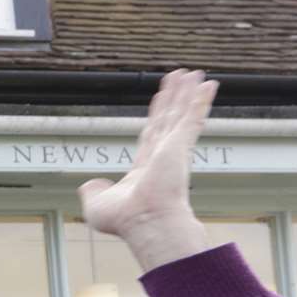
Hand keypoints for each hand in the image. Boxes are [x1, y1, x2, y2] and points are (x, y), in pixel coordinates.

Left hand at [77, 69, 215, 270]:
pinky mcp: (181, 145)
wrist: (145, 223)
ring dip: (188, 93)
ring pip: (181, 114)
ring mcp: (174, 150)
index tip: (160, 101)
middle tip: (180, 78)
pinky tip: (208, 84)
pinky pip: (192, 117)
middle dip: (174, 99)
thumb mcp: (97, 204)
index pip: (151, 136)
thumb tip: (88, 184)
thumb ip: (93, 191)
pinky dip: (200, 100)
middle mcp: (163, 158)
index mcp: (145, 171)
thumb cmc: (125, 221)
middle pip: (168, 120)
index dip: (155, 117)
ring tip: (193, 73)